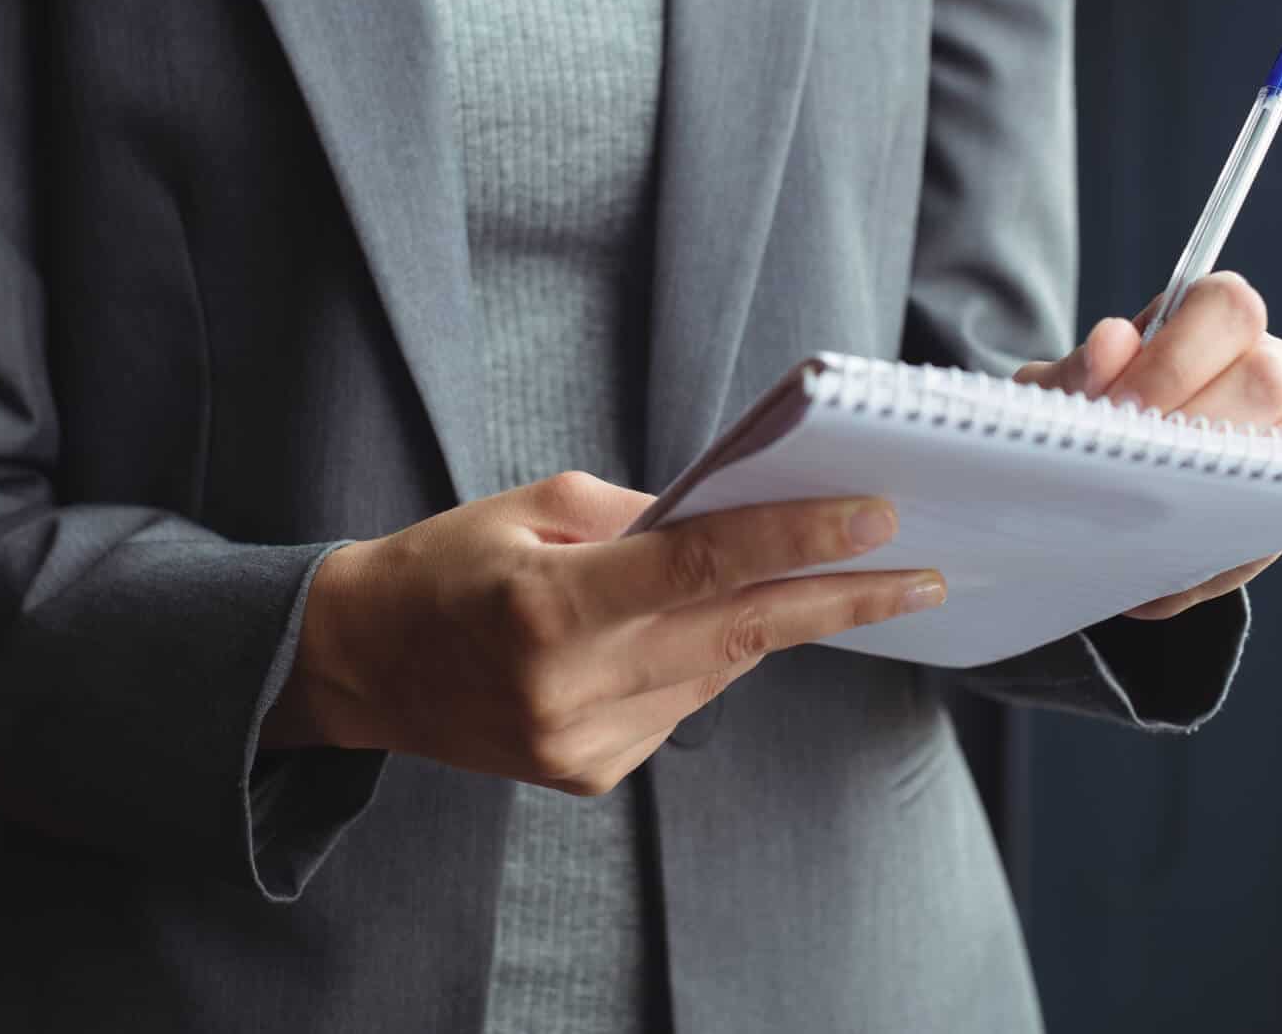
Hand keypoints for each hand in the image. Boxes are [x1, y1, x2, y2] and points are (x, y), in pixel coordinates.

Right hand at [264, 473, 943, 793]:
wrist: (359, 664)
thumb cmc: (443, 566)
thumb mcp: (531, 507)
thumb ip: (639, 517)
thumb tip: (734, 521)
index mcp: (550, 607)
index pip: (703, 567)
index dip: (797, 540)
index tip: (876, 517)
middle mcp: (570, 687)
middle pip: (739, 634)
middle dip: (840, 600)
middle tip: (923, 575)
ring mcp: (581, 745)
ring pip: (715, 673)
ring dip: (759, 623)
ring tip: (791, 579)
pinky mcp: (587, 776)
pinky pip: (680, 708)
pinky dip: (699, 663)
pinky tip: (681, 634)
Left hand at [1011, 271, 1281, 619]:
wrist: (1091, 493)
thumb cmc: (1082, 422)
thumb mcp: (1059, 397)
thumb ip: (1079, 370)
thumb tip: (1114, 341)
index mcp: (1210, 323)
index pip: (1229, 308)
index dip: (1178, 357)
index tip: (1124, 406)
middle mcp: (1266, 369)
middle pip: (1268, 375)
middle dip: (1193, 425)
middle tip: (1131, 463)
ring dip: (1214, 481)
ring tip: (1144, 509)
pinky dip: (1217, 549)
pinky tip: (1158, 556)